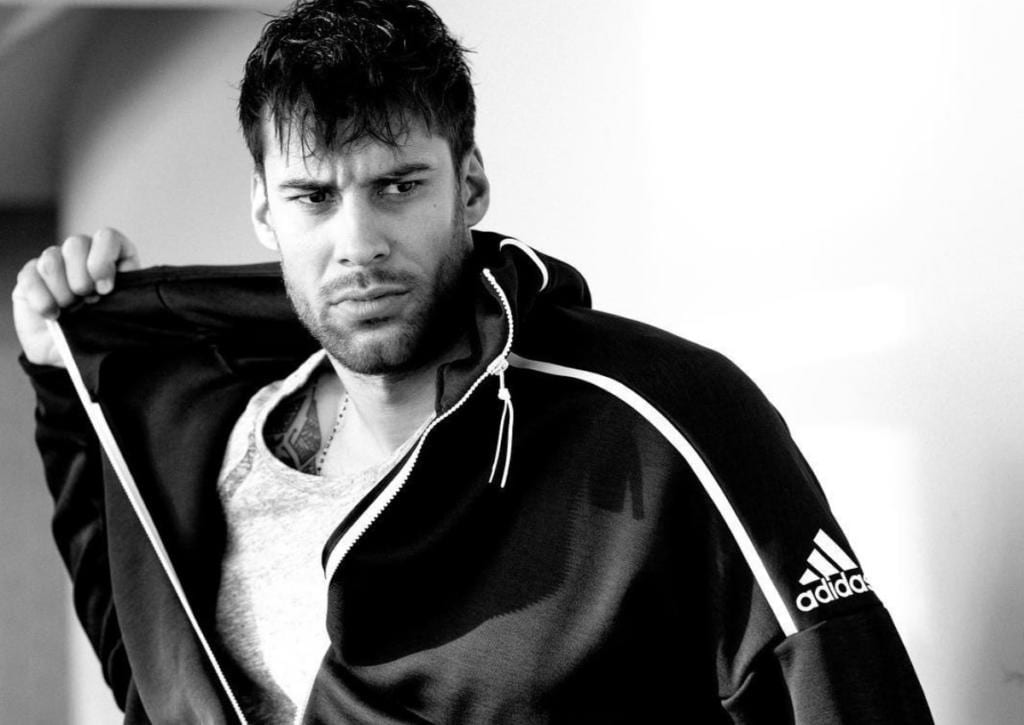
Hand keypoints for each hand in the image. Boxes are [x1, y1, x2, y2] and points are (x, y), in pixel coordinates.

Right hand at [12, 228, 140, 366]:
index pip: (107, 237)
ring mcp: (55, 263)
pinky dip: (42, 298)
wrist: (76, 354)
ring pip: (52, 257)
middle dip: (81, 277)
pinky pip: (31, 276)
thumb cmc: (105, 331)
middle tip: (86, 300)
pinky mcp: (31, 277)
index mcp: (113, 258)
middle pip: (76, 243)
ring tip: (70, 309)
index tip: (105, 289)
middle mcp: (83, 254)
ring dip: (62, 289)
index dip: (103, 259)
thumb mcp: (123, 313)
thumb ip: (125, 298)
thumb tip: (114, 291)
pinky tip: (52, 315)